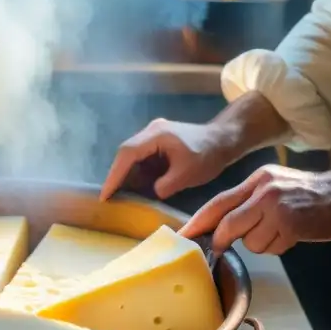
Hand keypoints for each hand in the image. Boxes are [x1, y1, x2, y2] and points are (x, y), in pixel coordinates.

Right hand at [100, 93, 290, 201]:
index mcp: (156, 134)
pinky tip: (134, 188)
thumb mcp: (187, 174)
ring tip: (118, 196)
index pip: (127, 153)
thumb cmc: (208, 155)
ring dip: (126, 175)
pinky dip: (136, 173)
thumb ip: (166, 185)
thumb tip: (152, 192)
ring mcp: (153, 135)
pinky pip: (141, 158)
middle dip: (116, 176)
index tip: (106, 194)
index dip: (115, 174)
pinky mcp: (158, 143)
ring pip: (131, 156)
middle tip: (108, 198)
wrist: (224, 140)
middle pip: (125, 153)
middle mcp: (151, 131)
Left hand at [179, 160, 330, 254]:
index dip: (198, 221)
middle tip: (221, 248)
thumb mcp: (274, 184)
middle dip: (222, 240)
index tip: (183, 235)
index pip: (218, 202)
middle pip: (228, 224)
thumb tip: (220, 225)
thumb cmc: (307, 192)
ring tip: (280, 231)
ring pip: (250, 242)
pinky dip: (277, 247)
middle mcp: (264, 191)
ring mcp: (278, 208)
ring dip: (261, 243)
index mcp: (256, 180)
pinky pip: (271, 248)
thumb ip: (248, 200)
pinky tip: (292, 234)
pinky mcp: (292, 225)